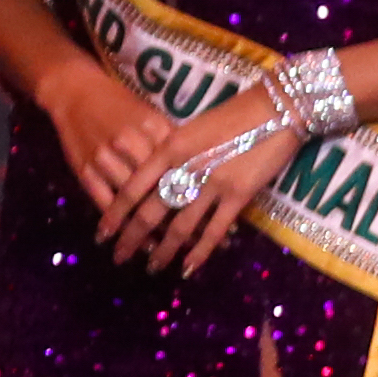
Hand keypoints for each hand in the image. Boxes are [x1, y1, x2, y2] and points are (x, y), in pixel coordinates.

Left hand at [84, 74, 293, 277]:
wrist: (275, 108)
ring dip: (164, 251)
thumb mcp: (190, 129)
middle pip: (151, 212)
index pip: (133, 188)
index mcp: (168, 148)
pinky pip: (214, 230)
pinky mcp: (238, 195)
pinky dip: (200, 252)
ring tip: (152, 267)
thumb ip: (170, 155)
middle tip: (119, 257)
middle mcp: (184, 168)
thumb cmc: (231, 115)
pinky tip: (188, 267)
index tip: (102, 233)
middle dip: (132, 239)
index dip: (115, 214)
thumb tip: (154, 182)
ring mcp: (211, 184)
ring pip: (180, 226)